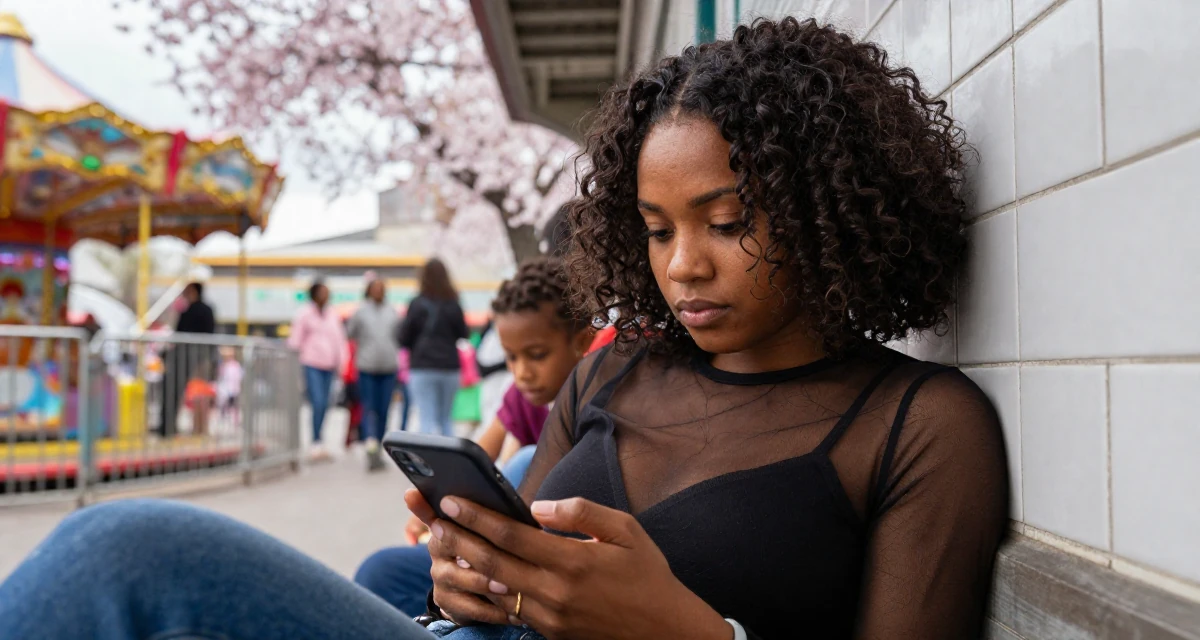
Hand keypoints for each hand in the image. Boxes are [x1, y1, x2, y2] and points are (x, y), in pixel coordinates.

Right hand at [405, 489, 509, 624]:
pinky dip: (491, 610)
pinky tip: (510, 612)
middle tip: (497, 556)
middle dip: (475, 548)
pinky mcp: (446, 600)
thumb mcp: (493, 530)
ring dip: (485, 582)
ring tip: (507, 586)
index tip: (412, 494)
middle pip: (451, 542)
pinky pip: (468, 607)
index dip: (420, 504)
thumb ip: (494, 517)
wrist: (479, 589)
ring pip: (459, 577)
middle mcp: (437, 547)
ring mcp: (440, 575)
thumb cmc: (492, 548)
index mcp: (446, 524)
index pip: (431, 510)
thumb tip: (526, 506)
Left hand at [418, 491, 731, 639]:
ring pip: (492, 587)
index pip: (510, 534)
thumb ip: (580, 512)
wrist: (665, 632)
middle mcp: (554, 591)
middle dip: (455, 536)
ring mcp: (548, 617)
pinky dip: (484, 589)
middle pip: (489, 561)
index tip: (449, 499)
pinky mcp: (548, 632)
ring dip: (463, 564)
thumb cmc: (648, 575)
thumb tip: (538, 507)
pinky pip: (507, 608)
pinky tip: (470, 573)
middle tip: (428, 517)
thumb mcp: (625, 531)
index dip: (475, 516)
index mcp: (572, 561)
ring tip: (440, 544)